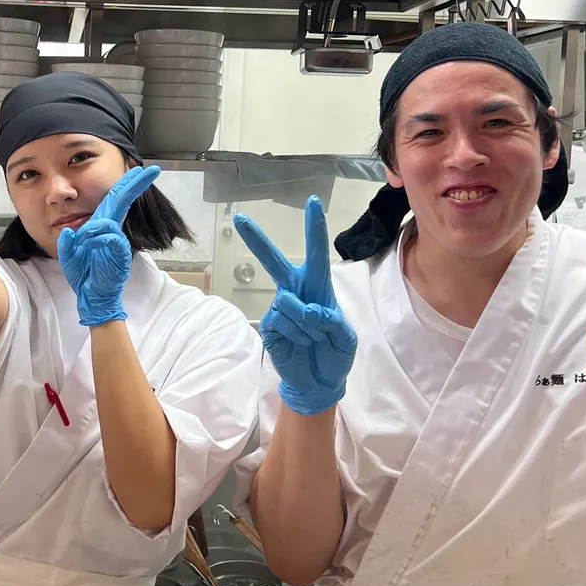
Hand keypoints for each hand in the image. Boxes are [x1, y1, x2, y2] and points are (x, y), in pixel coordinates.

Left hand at [57, 166, 160, 327]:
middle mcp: (111, 230)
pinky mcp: (120, 253)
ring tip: (82, 244)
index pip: (114, 200)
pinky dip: (98, 238)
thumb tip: (69, 232)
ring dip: (92, 228)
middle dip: (134, 184)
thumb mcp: (69, 256)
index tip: (139, 170)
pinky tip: (89, 245)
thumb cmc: (83, 274)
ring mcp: (117, 241)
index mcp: (101, 226)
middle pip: (123, 201)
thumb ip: (67, 243)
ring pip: (107, 221)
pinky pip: (111, 237)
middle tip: (149, 170)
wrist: (91, 296)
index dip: (126, 184)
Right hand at [234, 197, 356, 415]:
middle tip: (240, 219)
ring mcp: (279, 308)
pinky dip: (296, 334)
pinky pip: (281, 321)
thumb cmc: (335, 354)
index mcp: (318, 287)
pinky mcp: (269, 326)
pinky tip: (299, 344)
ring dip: (307, 325)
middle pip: (275, 262)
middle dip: (257, 240)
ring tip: (313, 339)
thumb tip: (308, 310)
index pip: (317, 254)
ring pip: (289, 302)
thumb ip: (332, 321)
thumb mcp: (345, 338)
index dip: (314, 229)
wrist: (319, 382)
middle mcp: (295, 292)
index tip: (314, 203)